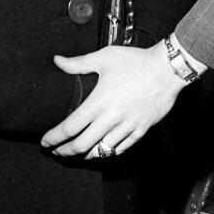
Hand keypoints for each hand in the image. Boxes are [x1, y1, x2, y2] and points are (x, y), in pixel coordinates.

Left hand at [42, 41, 186, 157]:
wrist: (167, 70)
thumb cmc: (135, 61)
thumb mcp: (104, 57)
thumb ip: (78, 63)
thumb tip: (57, 61)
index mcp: (98, 102)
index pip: (69, 127)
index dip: (54, 137)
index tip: (45, 141)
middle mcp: (110, 119)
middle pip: (81, 145)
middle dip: (64, 151)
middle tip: (56, 151)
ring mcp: (126, 127)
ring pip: (101, 151)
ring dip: (84, 155)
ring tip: (76, 153)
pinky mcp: (140, 131)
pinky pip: (121, 149)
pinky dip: (107, 153)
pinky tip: (101, 150)